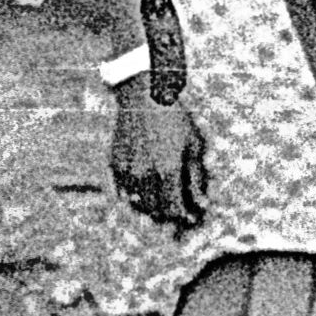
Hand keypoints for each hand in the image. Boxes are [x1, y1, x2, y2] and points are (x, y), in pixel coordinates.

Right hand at [108, 92, 207, 229]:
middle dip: (168, 217)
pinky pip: (122, 193)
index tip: (190, 219)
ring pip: (138, 204)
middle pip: (156, 211)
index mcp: (168, 170)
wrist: (144, 96)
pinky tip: (142, 197)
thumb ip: (196, 177)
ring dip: (150, 210)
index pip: (175, 208)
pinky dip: (132, 199)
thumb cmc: (175, 118)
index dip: (183, 217)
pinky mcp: (114, 164)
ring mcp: (127, 170)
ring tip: (161, 208)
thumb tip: (201, 204)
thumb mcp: (193, 145)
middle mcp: (145, 174)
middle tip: (177, 215)